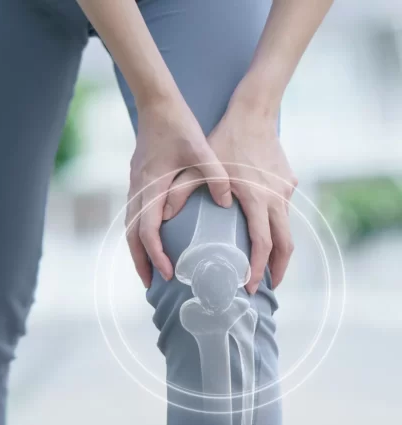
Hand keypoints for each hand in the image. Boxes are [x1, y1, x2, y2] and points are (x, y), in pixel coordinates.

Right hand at [127, 94, 232, 286]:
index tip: (169, 272)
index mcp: (153, 187)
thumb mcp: (202, 149)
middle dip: (140, 263)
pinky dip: (139, 237)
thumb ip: (215, 176)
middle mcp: (139, 191)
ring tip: (149, 271)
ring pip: (130, 229)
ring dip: (138, 252)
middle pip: (132, 238)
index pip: (149, 231)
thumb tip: (226, 203)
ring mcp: (135, 188)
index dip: (157, 255)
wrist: (156, 104)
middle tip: (152, 284)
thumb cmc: (179, 126)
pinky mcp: (137, 185)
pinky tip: (150, 245)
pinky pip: (134, 218)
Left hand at [163, 96, 297, 293]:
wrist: (254, 111)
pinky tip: (266, 235)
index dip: (257, 268)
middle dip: (278, 270)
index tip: (249, 285)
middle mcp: (275, 197)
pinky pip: (284, 211)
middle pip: (285, 245)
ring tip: (269, 270)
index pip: (262, 244)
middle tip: (266, 289)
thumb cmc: (225, 139)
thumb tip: (162, 216)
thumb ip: (180, 190)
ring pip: (288, 230)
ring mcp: (284, 190)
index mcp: (255, 198)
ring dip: (280, 252)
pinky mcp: (288, 182)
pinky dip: (277, 229)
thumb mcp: (198, 164)